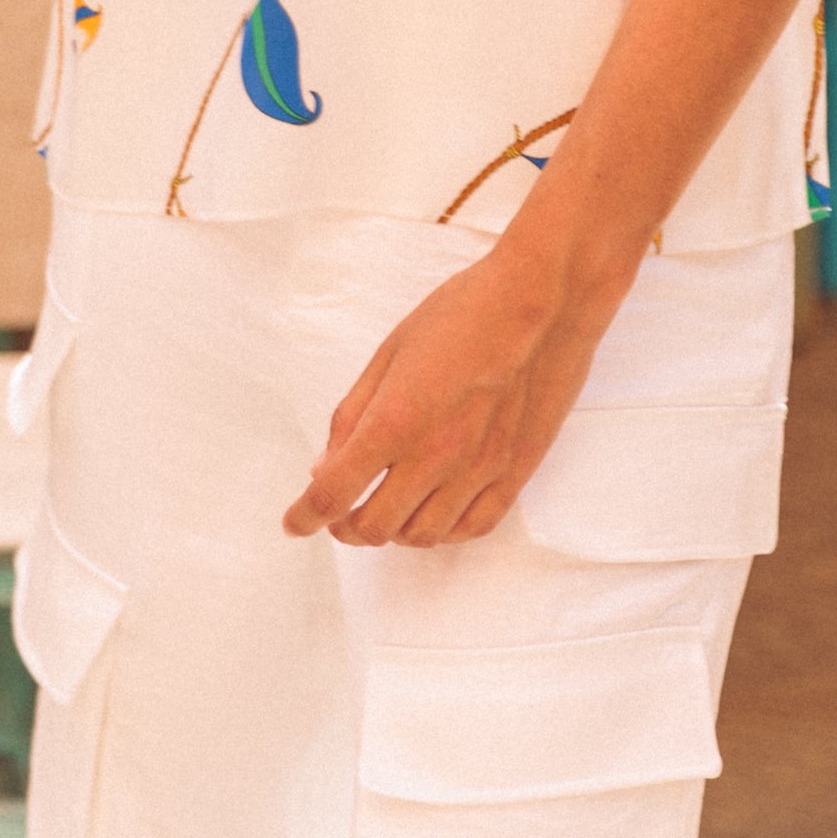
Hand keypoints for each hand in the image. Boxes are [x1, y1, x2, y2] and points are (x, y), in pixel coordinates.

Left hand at [282, 240, 621, 549]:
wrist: (541, 302)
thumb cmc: (462, 313)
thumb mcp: (390, 351)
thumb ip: (353, 414)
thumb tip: (324, 465)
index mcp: (395, 420)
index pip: (334, 492)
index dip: (304, 516)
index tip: (295, 523)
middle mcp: (434, 456)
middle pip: (374, 527)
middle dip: (345, 527)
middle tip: (339, 514)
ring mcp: (478, 470)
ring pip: (422, 535)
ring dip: (392, 532)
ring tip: (385, 508)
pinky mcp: (514, 473)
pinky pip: (471, 527)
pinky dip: (443, 532)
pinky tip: (432, 512)